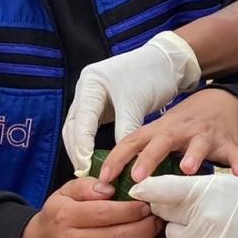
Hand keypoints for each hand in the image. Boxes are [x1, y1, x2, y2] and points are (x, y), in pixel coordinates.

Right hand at [17, 178, 163, 237]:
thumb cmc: (56, 217)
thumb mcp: (65, 192)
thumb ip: (86, 186)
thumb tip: (110, 189)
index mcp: (66, 216)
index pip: (106, 213)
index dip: (131, 210)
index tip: (147, 206)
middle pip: (116, 237)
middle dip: (143, 229)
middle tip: (157, 223)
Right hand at [63, 31, 201, 173]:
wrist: (165, 62)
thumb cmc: (151, 76)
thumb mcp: (136, 103)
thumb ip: (125, 129)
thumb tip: (120, 159)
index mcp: (90, 83)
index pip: (81, 120)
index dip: (82, 145)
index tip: (85, 166)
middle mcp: (85, 90)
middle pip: (73, 126)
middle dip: (77, 151)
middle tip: (85, 174)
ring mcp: (90, 98)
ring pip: (78, 130)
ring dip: (81, 150)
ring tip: (89, 172)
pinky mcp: (99, 107)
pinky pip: (89, 130)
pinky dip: (90, 145)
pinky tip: (96, 160)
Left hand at [99, 88, 237, 184]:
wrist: (222, 103)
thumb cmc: (184, 126)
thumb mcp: (161, 132)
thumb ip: (143, 152)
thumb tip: (114, 181)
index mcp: (160, 130)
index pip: (132, 141)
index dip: (117, 159)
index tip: (102, 179)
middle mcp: (180, 131)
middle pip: (161, 142)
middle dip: (149, 159)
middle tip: (138, 178)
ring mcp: (205, 135)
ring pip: (198, 145)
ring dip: (193, 156)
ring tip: (187, 170)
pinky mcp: (228, 142)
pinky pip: (233, 152)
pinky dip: (237, 162)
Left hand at [130, 174, 237, 237]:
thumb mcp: (234, 187)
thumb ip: (200, 191)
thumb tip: (169, 195)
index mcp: (207, 193)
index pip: (162, 189)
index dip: (146, 189)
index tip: (136, 190)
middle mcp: (202, 220)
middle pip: (164, 217)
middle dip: (171, 213)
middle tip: (188, 211)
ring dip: (184, 235)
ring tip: (210, 229)